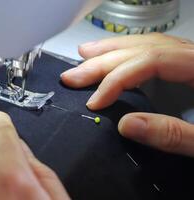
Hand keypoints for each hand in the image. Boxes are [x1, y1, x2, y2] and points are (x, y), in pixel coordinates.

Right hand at [61, 33, 193, 156]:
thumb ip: (173, 134)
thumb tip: (125, 125)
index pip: (149, 61)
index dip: (116, 79)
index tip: (94, 102)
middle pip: (142, 48)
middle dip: (103, 61)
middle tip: (73, 74)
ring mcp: (192, 59)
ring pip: (147, 43)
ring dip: (112, 49)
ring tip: (85, 54)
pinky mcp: (189, 67)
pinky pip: (154, 51)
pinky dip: (129, 54)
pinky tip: (115, 57)